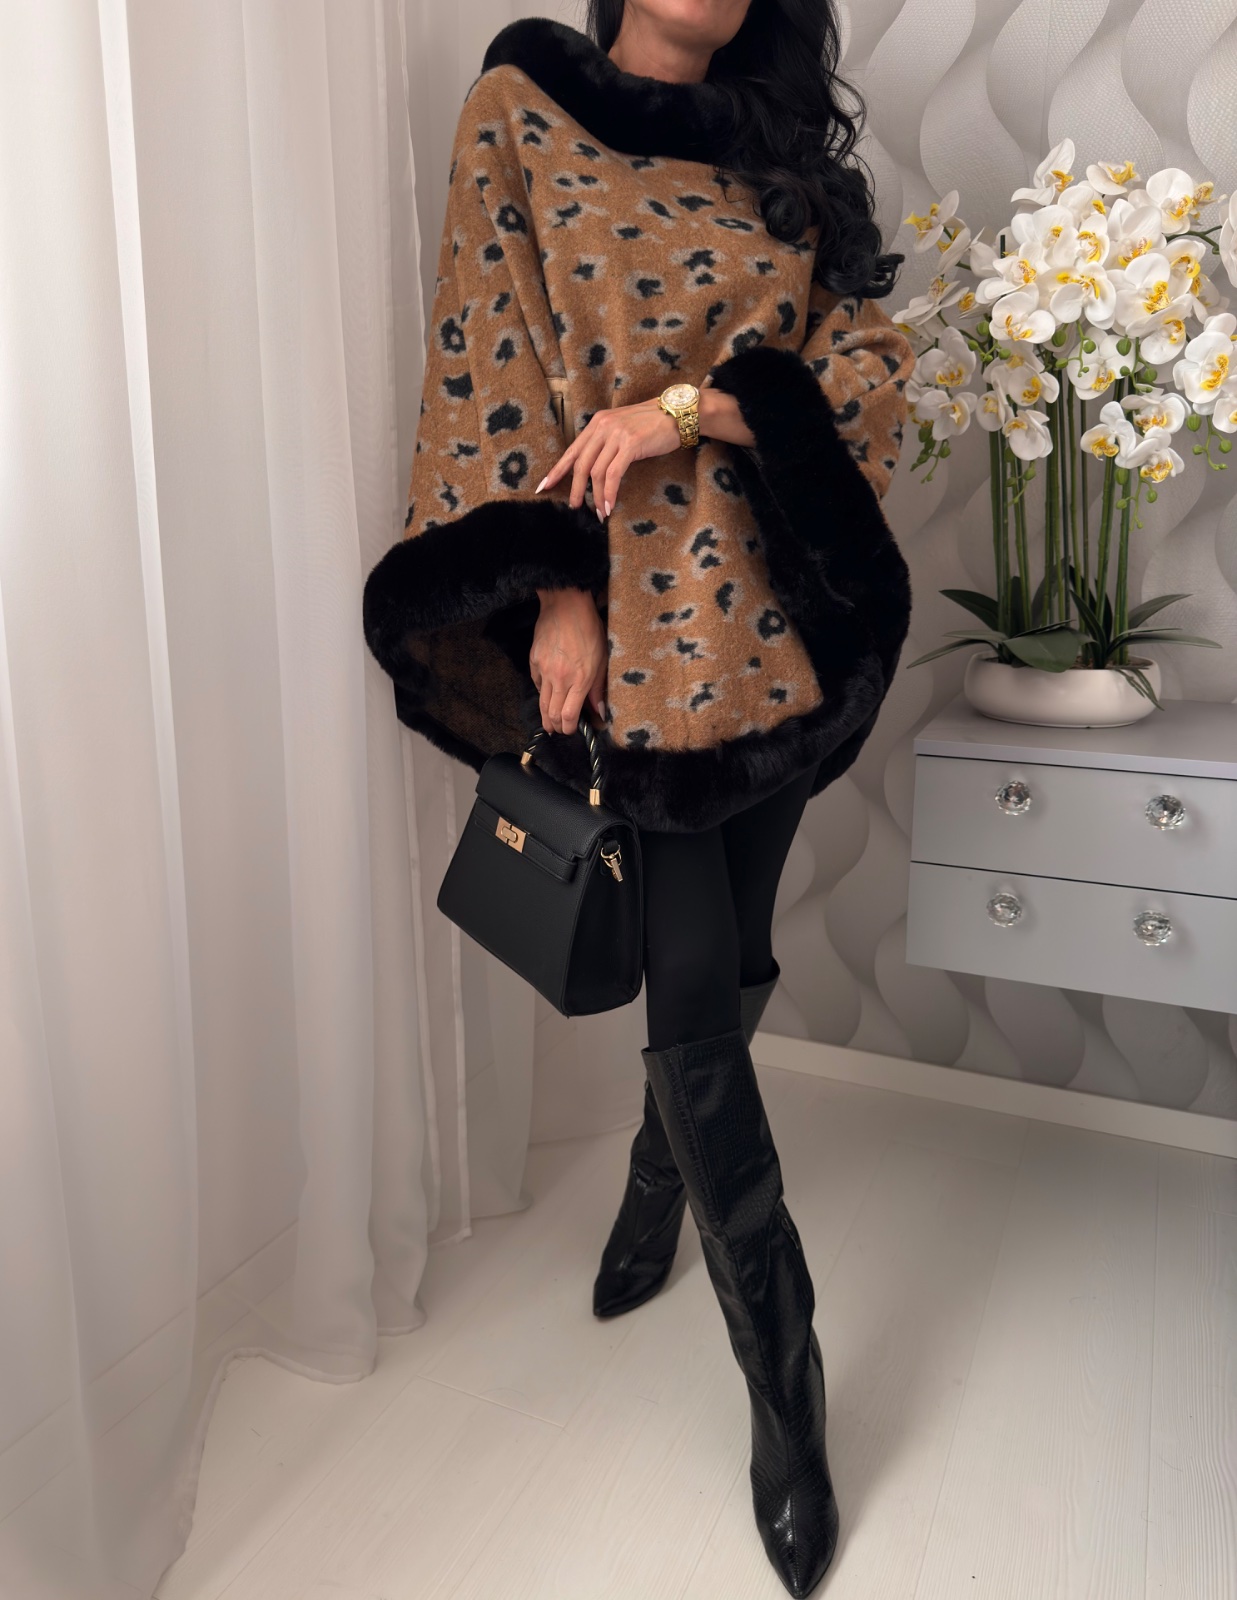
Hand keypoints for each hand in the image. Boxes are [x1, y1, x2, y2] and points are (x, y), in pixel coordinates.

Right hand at [530, 587, 607, 733]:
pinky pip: (537, 684)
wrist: (566, 606)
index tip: (573, 730)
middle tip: (560, 730)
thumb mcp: (602, 659)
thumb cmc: (589, 630)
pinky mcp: (534, 661)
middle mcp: (560, 679)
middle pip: (552, 714)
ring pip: (542, 702)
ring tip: (549, 724)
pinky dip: (543, 693)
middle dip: (556, 727)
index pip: (569, 715)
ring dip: (545, 717)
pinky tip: (548, 695)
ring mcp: (544, 670)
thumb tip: (599, 711)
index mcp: (580, 679)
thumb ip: (599, 688)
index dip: (569, 728)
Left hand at [535, 397, 679, 518]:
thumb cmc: (652, 425)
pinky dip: (609, 492)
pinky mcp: (631, 444)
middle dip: (576, 488)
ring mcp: (616, 434)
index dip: (557, 470)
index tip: (544, 486)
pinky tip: (609, 505)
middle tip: (575, 506)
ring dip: (596, 496)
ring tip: (599, 512)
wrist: (678, 413)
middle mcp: (603, 426)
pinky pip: (614, 474)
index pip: (572, 450)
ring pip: (596, 471)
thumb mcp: (622, 429)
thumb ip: (606, 443)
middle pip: (581, 463)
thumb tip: (593, 469)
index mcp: (597, 423)